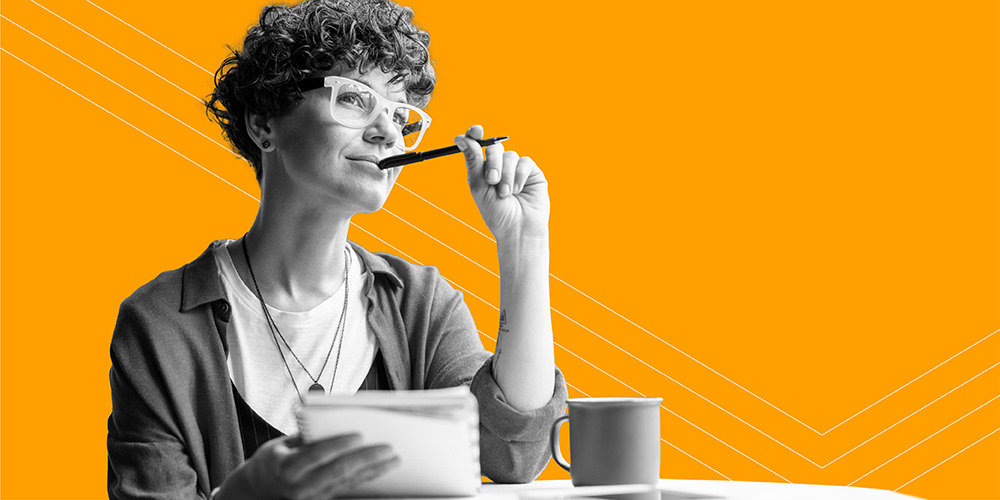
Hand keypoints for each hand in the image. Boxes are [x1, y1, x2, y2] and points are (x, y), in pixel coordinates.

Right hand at [216, 433, 399, 499]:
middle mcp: (299, 487)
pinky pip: (348, 489)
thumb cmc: (271, 461)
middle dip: (366, 459)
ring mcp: (312, 498)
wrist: (257, 492)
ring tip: (393, 459)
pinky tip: (380, 470)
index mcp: (285, 467)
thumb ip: (306, 432)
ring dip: (373, 471)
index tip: (358, 435)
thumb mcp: (280, 443)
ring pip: (348, 483)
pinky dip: (366, 478)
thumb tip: (327, 407)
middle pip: (338, 472)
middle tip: (387, 448)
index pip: (316, 456)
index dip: (338, 445)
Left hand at [456, 125, 548, 240]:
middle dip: (493, 162)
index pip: (478, 145)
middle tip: (492, 180)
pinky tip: (518, 190)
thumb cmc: (497, 213)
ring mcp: (516, 168)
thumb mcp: (478, 186)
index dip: (475, 135)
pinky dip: (519, 176)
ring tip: (506, 193)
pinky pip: (524, 162)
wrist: (518, 229)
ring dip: (506, 175)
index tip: (475, 130)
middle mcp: (498, 166)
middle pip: (494, 148)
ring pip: (510, 155)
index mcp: (482, 170)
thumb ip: (472, 160)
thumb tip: (461, 138)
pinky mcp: (531, 172)